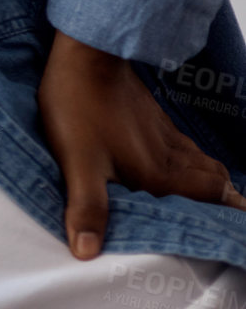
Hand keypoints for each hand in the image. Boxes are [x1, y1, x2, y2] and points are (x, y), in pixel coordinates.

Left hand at [36, 28, 245, 259]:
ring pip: (203, 162)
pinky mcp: (152, 117)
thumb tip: (87, 252)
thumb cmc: (79, 109)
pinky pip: (186, 146)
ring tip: (218, 198)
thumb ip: (88, 207)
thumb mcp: (78, 163)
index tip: (239, 230)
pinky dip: (196, 161)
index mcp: (158, 173)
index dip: (231, 212)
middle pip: (215, 181)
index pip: (211, 197)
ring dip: (214, 181)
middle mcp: (170, 155)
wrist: (86, 56)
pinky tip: (184, 164)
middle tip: (233, 217)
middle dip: (228, 200)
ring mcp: (164, 133)